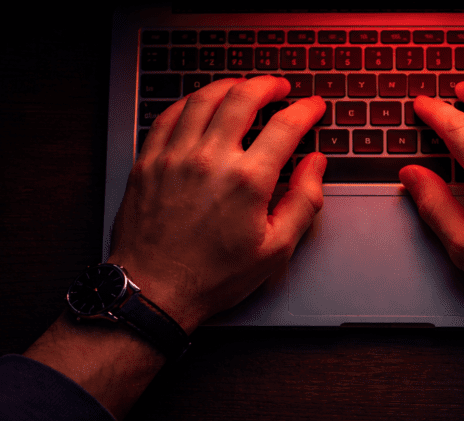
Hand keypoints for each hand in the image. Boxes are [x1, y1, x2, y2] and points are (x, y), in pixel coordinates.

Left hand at [107, 76, 325, 331]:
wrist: (156, 291)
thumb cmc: (215, 276)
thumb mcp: (276, 248)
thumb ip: (303, 201)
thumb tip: (315, 165)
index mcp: (248, 180)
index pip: (286, 126)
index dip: (306, 110)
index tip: (313, 106)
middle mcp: (210, 159)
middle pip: (243, 98)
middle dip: (268, 86)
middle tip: (280, 87)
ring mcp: (175, 157)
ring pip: (204, 99)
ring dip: (229, 86)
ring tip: (243, 87)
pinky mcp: (148, 162)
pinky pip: (168, 115)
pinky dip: (189, 102)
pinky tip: (200, 104)